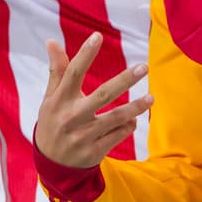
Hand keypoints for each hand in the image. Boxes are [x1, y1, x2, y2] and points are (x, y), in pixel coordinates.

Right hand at [34, 32, 152, 167]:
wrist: (51, 165)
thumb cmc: (53, 122)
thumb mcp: (50, 99)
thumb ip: (57, 71)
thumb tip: (52, 41)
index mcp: (59, 101)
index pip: (72, 73)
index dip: (85, 54)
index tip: (97, 36)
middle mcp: (72, 117)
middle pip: (103, 95)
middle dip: (125, 80)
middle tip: (144, 67)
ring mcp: (84, 136)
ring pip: (115, 118)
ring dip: (135, 108)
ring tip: (151, 98)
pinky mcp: (94, 151)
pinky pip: (117, 135)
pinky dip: (128, 126)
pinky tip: (133, 120)